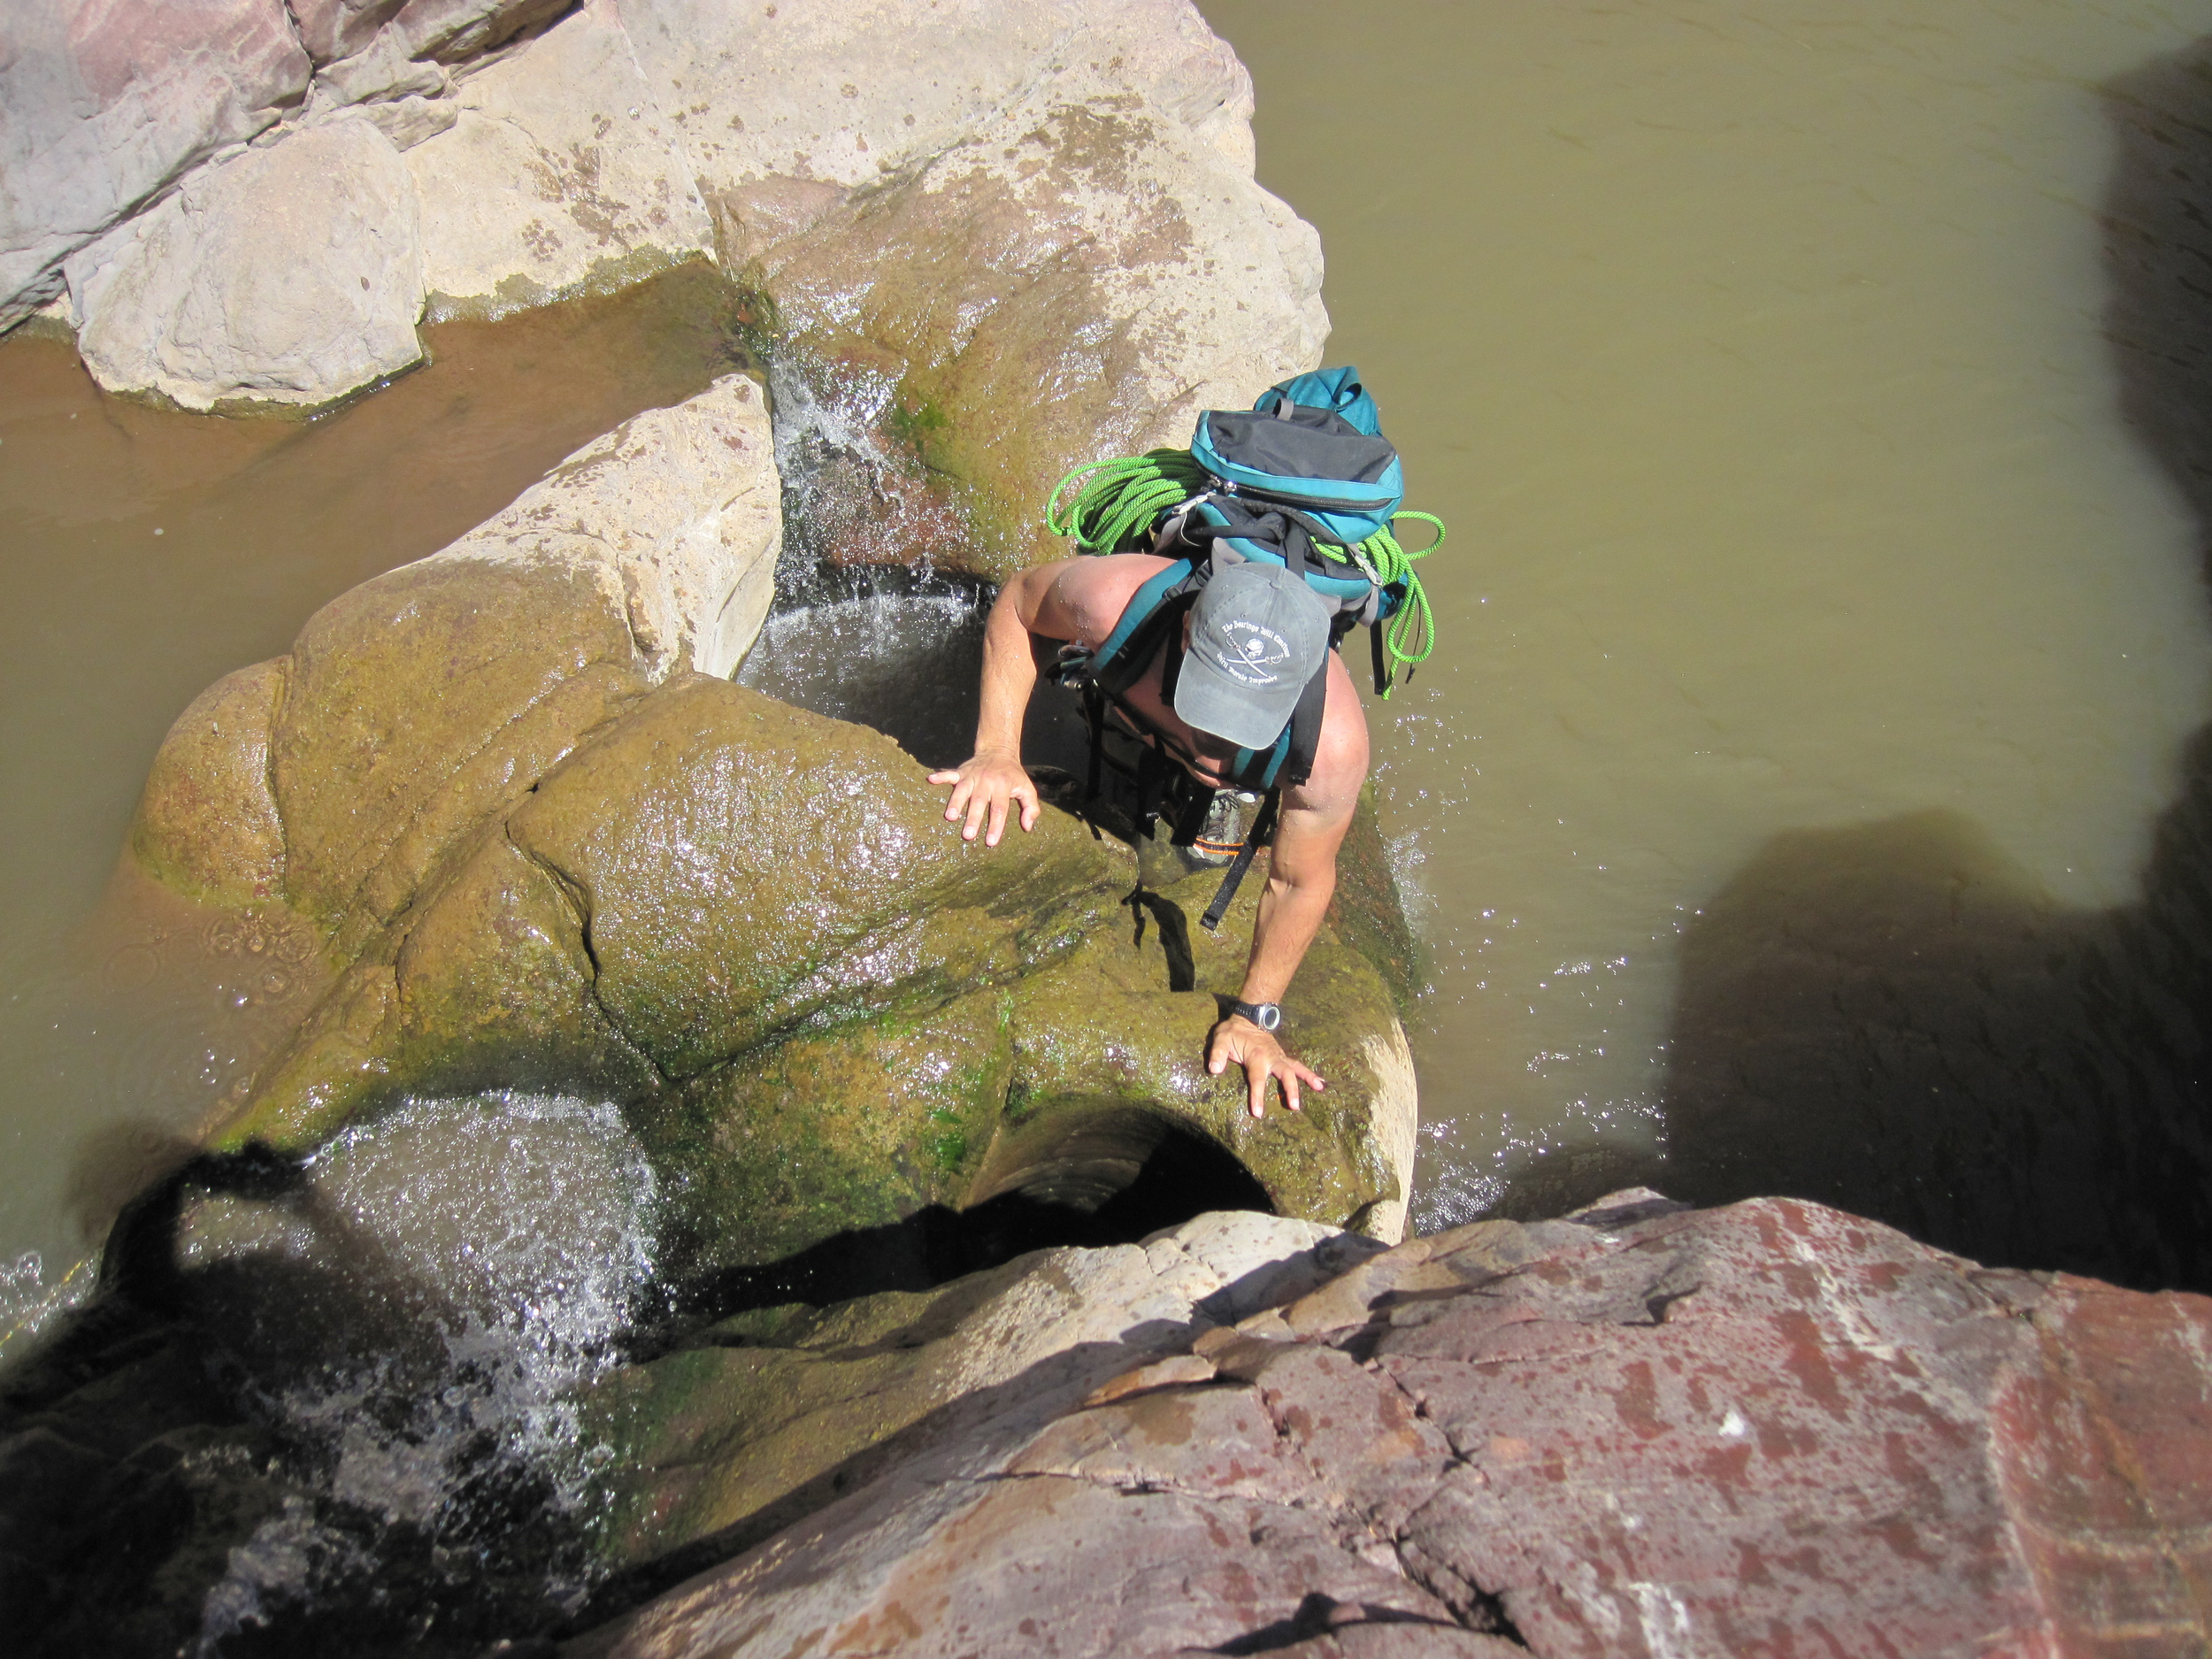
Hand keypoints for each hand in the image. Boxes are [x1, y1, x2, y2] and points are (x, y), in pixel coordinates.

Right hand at [928, 750, 1038, 846]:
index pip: (1000, 808)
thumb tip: (1027, 827)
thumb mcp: (1027, 788)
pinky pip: (949, 773)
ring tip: (950, 817)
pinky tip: (930, 779)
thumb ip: (1030, 808)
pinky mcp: (961, 771)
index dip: (995, 825)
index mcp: (1004, 786)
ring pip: (962, 790)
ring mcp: (972, 775)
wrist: (999, 751)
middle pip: (979, 802)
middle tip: (968, 835)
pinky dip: (940, 776)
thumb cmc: (1013, 776)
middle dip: (973, 819)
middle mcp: (987, 780)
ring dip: (955, 803)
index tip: (991, 842)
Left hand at [1207, 1015, 1324, 1118]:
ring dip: (1307, 1078)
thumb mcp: (1221, 1039)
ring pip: (1296, 1068)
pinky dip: (1309, 1073)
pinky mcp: (1283, 1057)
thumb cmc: (1234, 1031)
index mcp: (1257, 1056)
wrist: (1249, 1018)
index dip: (1258, 1096)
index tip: (1258, 1112)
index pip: (1257, 1079)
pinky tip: (1320, 1083)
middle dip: (1290, 1090)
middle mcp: (1272, 1057)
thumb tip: (1214, 1070)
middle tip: (1294, 1106)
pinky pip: (1298, 1066)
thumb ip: (1217, 1054)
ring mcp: (1280, 1057)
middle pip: (1285, 1074)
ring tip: (1319, 1089)